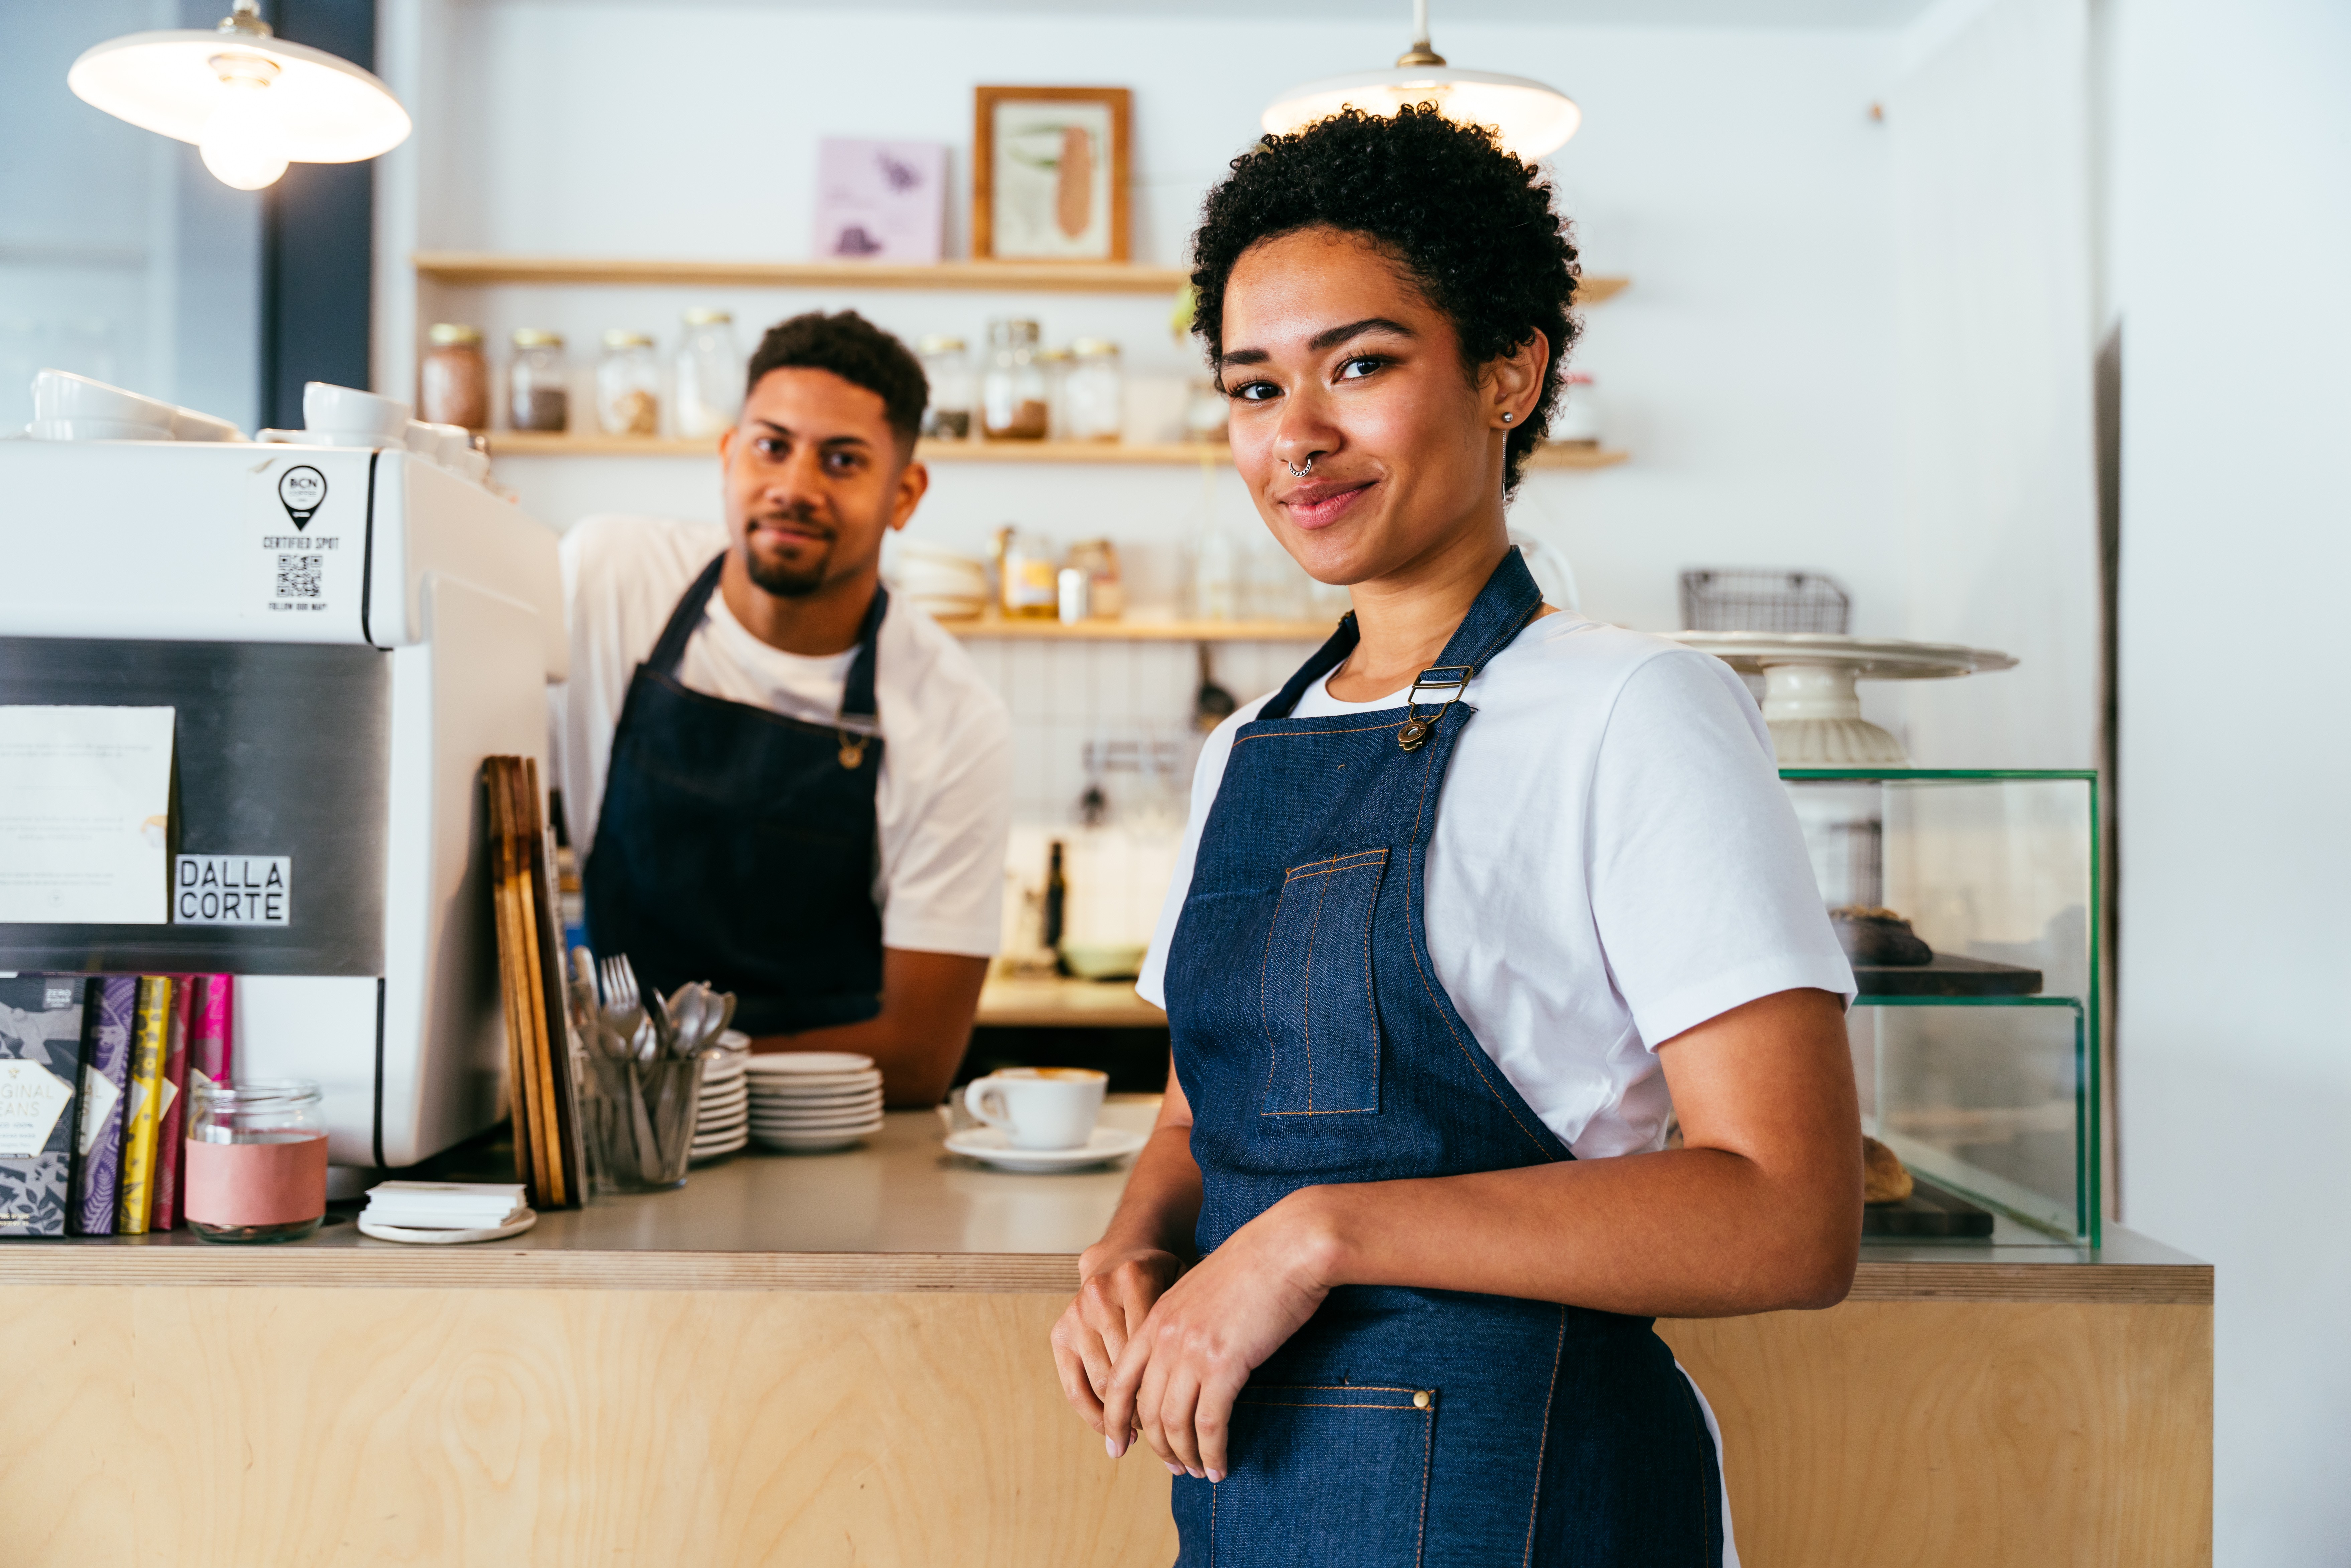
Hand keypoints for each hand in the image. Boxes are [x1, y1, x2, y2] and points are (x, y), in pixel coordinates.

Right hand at [1052, 1245, 1184, 1439]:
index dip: (1171, 1386)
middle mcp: (1099, 1296)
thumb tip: (1212, 1377)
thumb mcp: (1182, 1285)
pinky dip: (1093, 1415)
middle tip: (1169, 1429)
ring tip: (1145, 1431)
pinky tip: (1111, 1429)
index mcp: (1134, 1280)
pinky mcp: (1059, 1334)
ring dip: (1123, 1415)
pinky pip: (1073, 1388)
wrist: (1119, 1256)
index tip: (1189, 1413)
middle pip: (1128, 1369)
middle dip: (1149, 1406)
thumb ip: (1191, 1319)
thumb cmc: (1161, 1279)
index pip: (1154, 1348)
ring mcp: (1075, 1316)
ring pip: (1101, 1383)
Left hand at [1099, 1193, 1338, 1481]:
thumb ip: (1184, 1319)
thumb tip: (1185, 1355)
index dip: (1115, 1418)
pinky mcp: (1225, 1365)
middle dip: (1156, 1446)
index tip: (1118, 1445)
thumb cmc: (1256, 1264)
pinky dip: (1212, 1453)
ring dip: (1184, 1455)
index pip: (1120, 1379)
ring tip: (1196, 1472)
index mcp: (1157, 1315)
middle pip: (1145, 1408)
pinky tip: (1219, 1467)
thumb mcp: (1203, 1287)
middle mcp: (1166, 1336)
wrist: (1288, 1246)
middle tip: (1173, 1466)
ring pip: (1174, 1423)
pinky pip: (1210, 1425)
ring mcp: (1193, 1351)